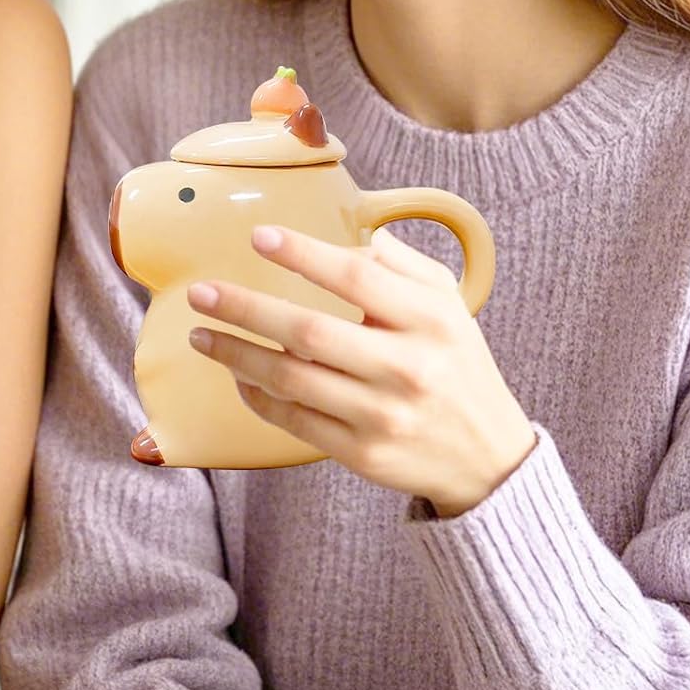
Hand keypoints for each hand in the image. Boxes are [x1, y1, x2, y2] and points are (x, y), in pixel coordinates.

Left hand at [187, 224, 535, 516]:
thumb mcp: (448, 304)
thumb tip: (359, 231)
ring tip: (201, 333)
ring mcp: (383, 416)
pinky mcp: (363, 455)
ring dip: (236, 355)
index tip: (260, 236)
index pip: (357, 278)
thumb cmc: (456, 364)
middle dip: (245, 309)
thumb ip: (403, 264)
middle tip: (201, 292)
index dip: (304, 254)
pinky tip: (236, 375)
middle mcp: (408, 368)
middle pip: (309, 332)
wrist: (489, 458)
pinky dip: (257, 397)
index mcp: (431, 320)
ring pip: (291, 381)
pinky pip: (295, 421)